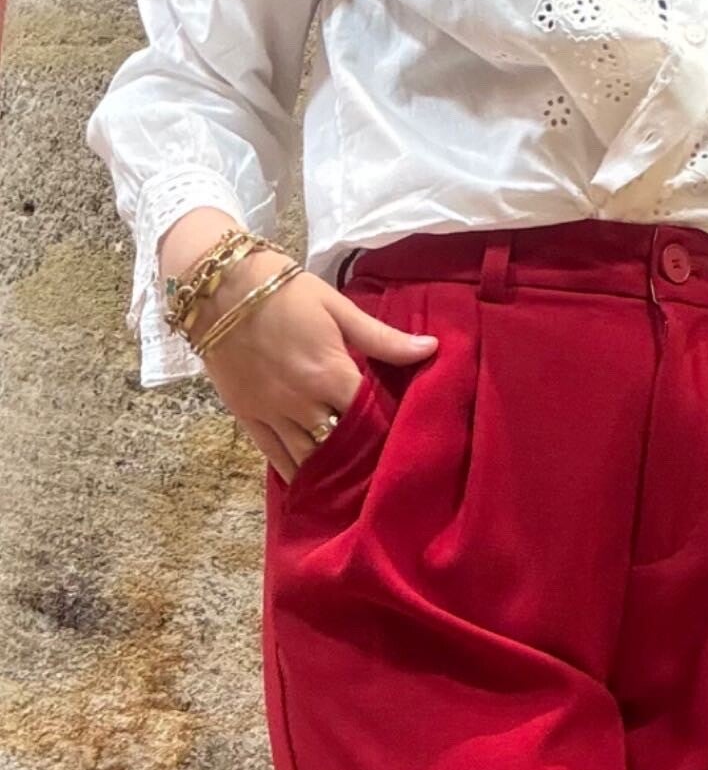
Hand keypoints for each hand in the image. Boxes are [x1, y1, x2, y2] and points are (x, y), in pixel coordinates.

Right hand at [159, 208, 438, 483]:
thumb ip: (382, 337)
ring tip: (354, 483)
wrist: (214, 284)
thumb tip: (431, 349)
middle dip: (363, 458)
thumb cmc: (280, 289)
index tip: (407, 441)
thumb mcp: (336, 306)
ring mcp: (273, 414)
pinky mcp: (248, 418)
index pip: (371, 417)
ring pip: (310, 459)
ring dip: (332, 471)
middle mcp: (303, 403)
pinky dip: (298, 474)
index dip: (390, 430)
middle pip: (342, 445)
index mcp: (329, 374)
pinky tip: (315, 485)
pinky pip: (276, 459)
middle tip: (384, 471)